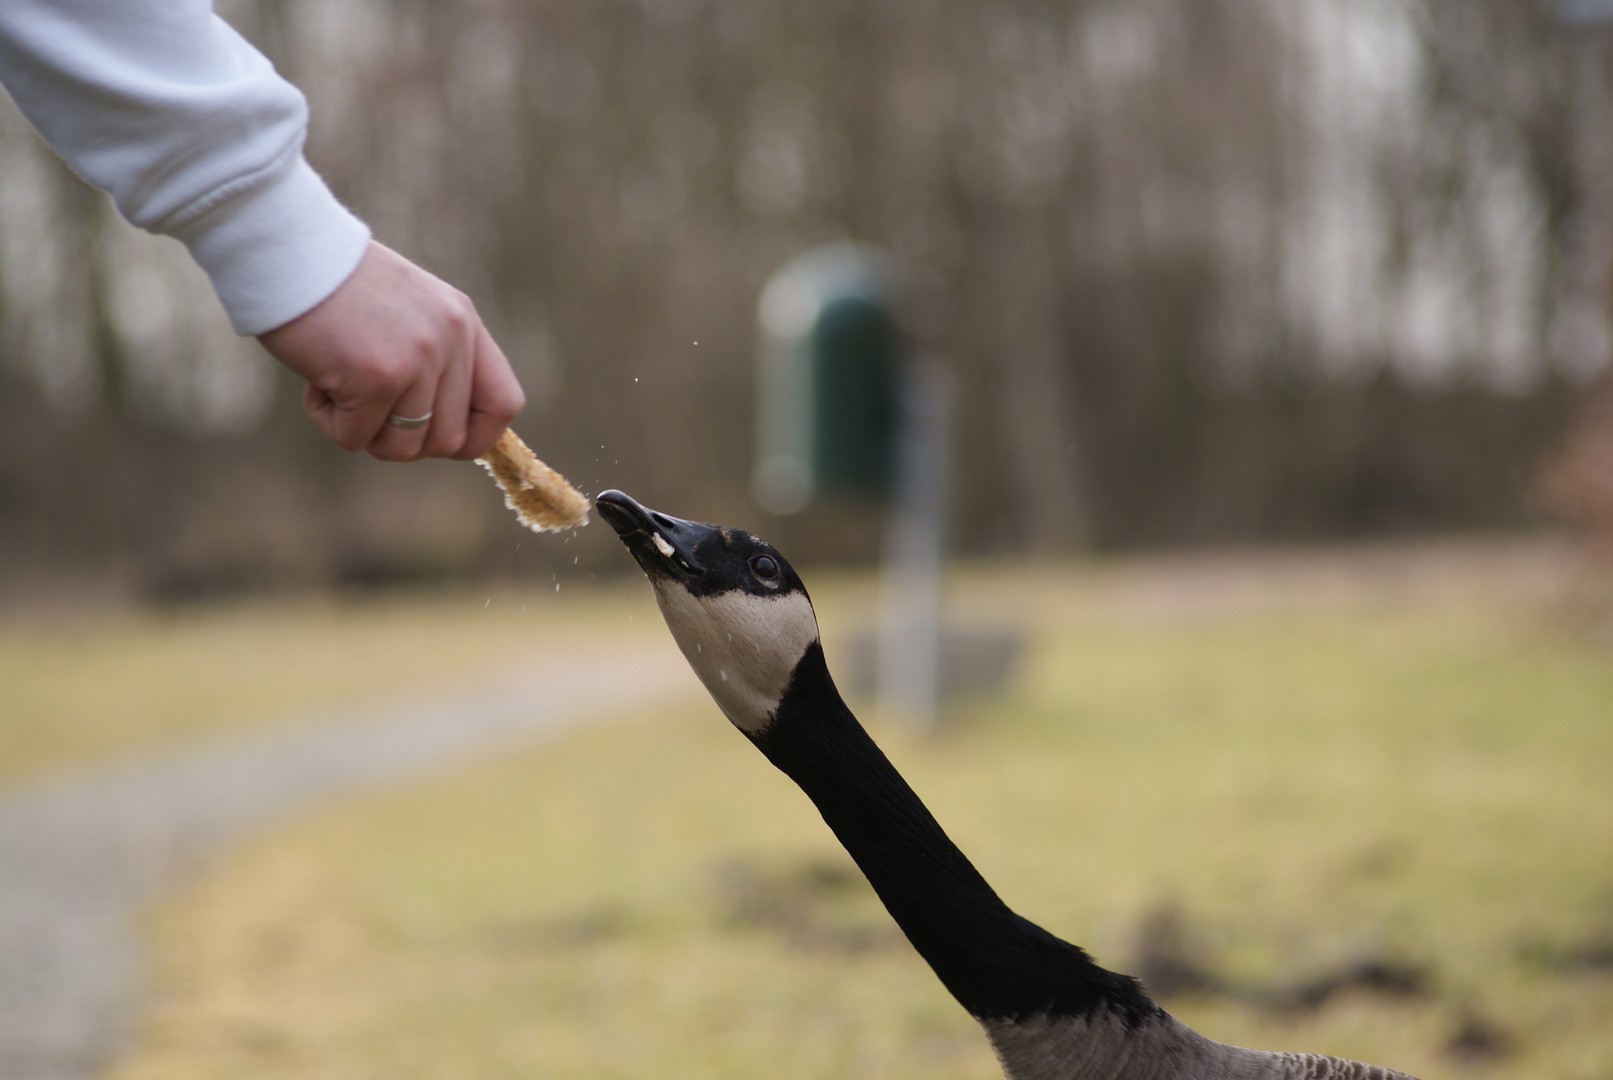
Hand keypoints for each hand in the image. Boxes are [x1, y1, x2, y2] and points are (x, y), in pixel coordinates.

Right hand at [257, 241, 525, 460]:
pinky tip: (316, 381)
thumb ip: (437, 359)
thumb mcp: (409, 311)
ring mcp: (418, 358)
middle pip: (450, 440)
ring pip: (403, 448)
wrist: (285, 247)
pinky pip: (356, 437)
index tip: (439, 439)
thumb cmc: (335, 285)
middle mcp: (451, 339)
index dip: (478, 437)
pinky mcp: (377, 377)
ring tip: (340, 386)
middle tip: (369, 408)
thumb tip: (450, 435)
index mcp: (464, 322)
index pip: (505, 404)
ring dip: (365, 431)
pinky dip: (330, 420)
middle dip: (406, 440)